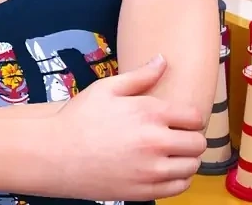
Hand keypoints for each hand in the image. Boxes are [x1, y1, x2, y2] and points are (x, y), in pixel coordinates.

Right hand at [45, 55, 206, 201]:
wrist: (53, 154)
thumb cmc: (78, 119)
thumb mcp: (107, 88)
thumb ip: (140, 76)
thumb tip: (163, 60)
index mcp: (150, 113)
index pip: (194, 117)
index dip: (189, 118)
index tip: (179, 121)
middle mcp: (155, 142)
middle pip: (197, 143)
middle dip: (190, 138)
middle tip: (177, 138)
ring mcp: (150, 170)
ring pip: (191, 167)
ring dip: (186, 160)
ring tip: (171, 155)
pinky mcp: (143, 191)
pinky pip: (178, 188)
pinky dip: (178, 180)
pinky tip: (165, 171)